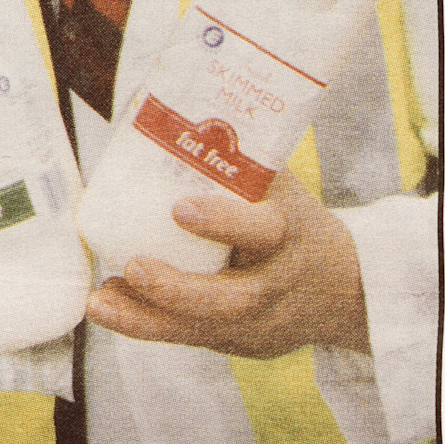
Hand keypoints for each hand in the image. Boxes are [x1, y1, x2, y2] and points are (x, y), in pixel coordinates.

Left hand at [85, 170, 369, 358]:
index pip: (264, 230)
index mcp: (290, 231)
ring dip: (148, 317)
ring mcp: (262, 321)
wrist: (343, 284)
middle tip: (133, 266)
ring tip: (101, 302)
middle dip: (180, 288)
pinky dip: (149, 325)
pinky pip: (193, 338)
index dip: (223, 221)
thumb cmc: (290, 217)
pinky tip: (110, 308)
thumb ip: (230, 156)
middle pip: (235, 298)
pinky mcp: (241, 343)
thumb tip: (151, 100)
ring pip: (207, 328)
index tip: (179, 208)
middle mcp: (277, 282)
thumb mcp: (278, 184)